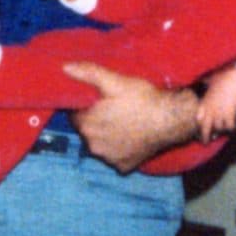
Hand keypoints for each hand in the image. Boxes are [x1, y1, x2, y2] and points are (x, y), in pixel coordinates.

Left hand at [65, 62, 199, 173]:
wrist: (170, 119)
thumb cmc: (141, 98)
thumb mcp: (114, 80)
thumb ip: (88, 73)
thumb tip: (64, 68)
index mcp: (86, 125)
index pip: (74, 115)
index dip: (85, 106)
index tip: (98, 99)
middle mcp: (93, 146)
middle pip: (86, 130)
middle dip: (94, 120)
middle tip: (112, 107)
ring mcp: (109, 159)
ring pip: (100, 144)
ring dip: (105, 134)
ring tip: (122, 120)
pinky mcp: (124, 167)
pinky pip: (115, 157)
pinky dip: (119, 148)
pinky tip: (130, 136)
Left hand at [195, 66, 235, 139]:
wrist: (233, 82)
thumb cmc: (222, 80)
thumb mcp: (211, 80)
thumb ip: (207, 82)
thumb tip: (203, 79)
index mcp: (205, 102)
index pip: (199, 117)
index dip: (199, 123)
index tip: (200, 127)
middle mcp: (211, 110)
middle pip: (206, 127)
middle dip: (205, 136)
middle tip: (205, 142)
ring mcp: (219, 113)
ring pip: (218, 127)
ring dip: (220, 130)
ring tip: (220, 132)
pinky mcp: (229, 115)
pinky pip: (229, 126)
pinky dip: (230, 128)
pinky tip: (231, 128)